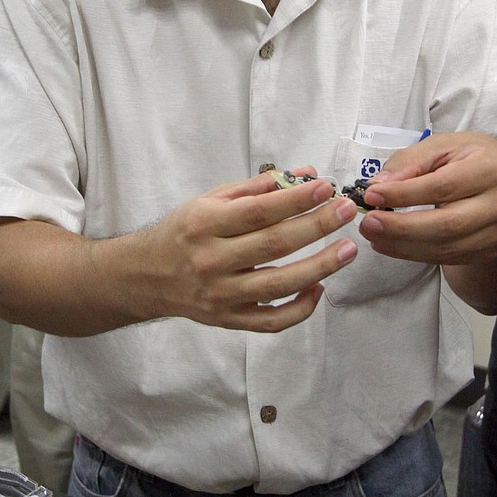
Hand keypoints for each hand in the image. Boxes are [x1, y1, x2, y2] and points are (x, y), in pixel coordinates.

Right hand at [135, 169, 357, 331]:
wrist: (147, 275)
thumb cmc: (184, 232)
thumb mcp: (210, 200)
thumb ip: (256, 188)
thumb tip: (304, 175)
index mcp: (203, 224)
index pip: (258, 211)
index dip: (296, 200)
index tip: (326, 188)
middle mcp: (210, 261)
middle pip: (274, 245)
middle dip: (317, 226)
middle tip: (347, 210)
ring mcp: (220, 295)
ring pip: (279, 285)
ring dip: (320, 266)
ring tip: (348, 248)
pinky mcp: (229, 320)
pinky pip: (272, 321)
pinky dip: (301, 308)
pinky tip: (319, 287)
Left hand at [354, 132, 496, 265]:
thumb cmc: (473, 158)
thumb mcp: (444, 145)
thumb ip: (410, 161)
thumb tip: (379, 185)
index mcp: (491, 169)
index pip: (443, 186)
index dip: (404, 194)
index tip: (372, 195)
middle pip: (446, 224)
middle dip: (401, 228)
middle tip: (368, 223)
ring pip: (445, 247)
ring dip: (403, 246)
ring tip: (373, 236)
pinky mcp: (489, 250)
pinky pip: (448, 258)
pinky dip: (415, 254)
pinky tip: (391, 245)